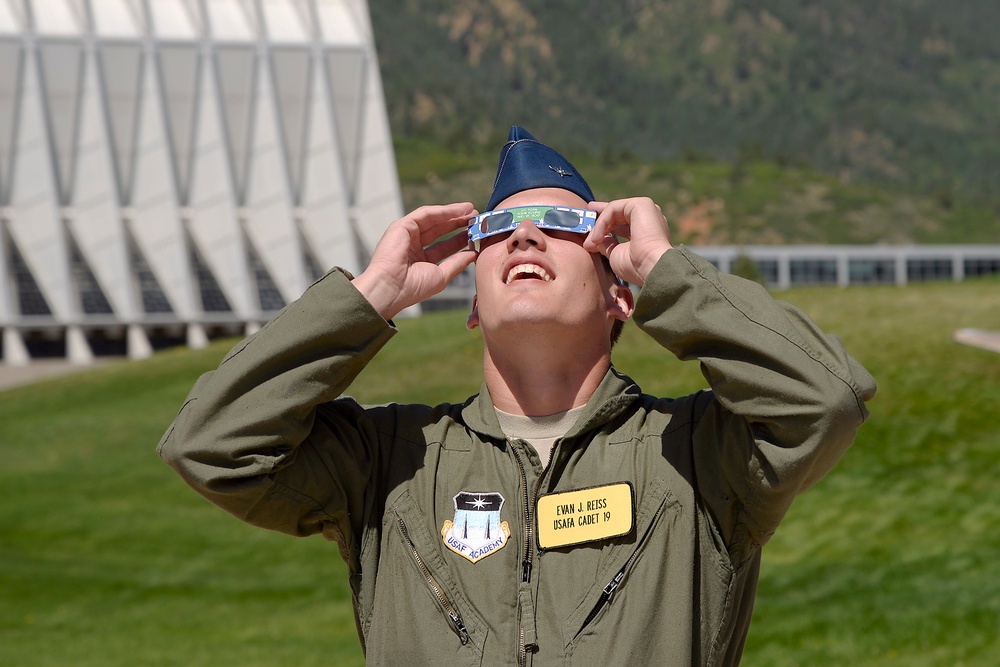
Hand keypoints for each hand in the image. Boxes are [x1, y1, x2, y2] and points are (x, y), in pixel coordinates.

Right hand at [352, 203, 477, 319]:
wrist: (392, 288)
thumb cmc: (413, 288)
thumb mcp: (442, 275)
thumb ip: (457, 263)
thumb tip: (474, 253)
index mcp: (420, 260)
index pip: (444, 246)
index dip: (460, 239)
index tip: (476, 235)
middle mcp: (413, 245)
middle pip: (440, 230)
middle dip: (458, 223)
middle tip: (477, 218)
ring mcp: (407, 235)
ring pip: (434, 219)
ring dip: (453, 213)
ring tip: (471, 210)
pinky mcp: (402, 225)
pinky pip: (426, 214)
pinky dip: (443, 211)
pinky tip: (459, 210)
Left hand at [583, 197, 672, 285]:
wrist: (653, 268)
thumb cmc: (637, 266)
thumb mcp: (616, 254)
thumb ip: (606, 244)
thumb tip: (594, 240)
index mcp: (645, 230)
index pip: (620, 222)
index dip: (603, 226)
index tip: (588, 231)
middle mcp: (647, 218)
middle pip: (616, 213)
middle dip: (596, 219)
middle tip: (580, 222)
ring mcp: (646, 209)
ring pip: (613, 211)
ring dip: (597, 225)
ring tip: (589, 240)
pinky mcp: (642, 204)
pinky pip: (614, 209)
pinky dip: (602, 222)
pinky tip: (596, 236)